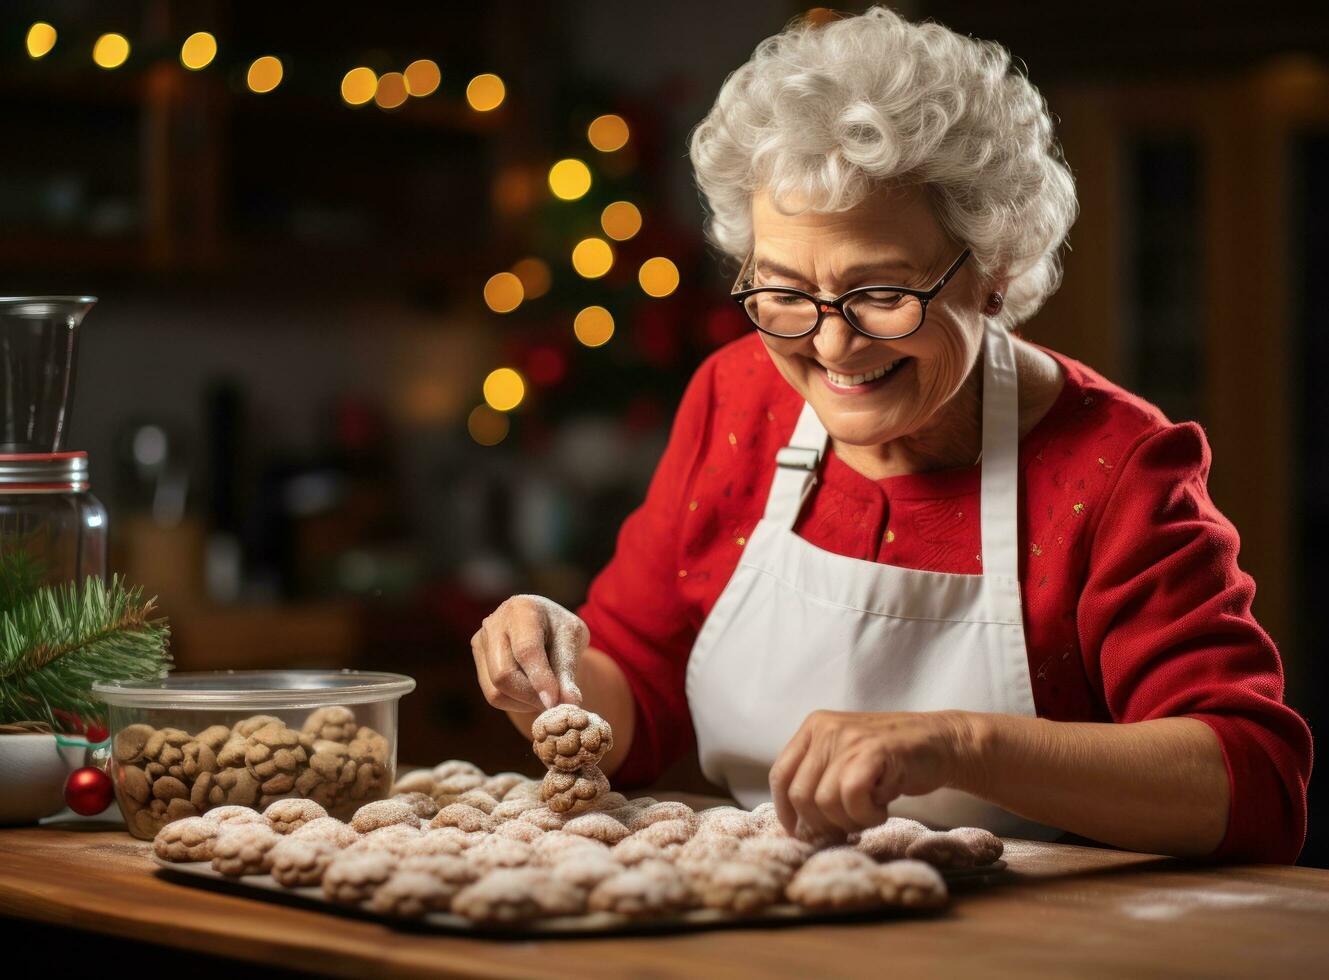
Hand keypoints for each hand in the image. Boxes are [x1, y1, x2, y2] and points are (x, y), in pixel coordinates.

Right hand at [470, 595, 586, 711]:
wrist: (543, 628)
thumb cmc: (560, 631)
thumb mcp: (573, 642)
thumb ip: (568, 671)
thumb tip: (569, 703)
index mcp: (523, 609)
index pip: (526, 650)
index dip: (540, 679)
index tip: (555, 702)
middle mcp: (494, 622)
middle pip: (504, 674)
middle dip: (532, 696)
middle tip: (555, 703)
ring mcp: (481, 641)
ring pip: (497, 691)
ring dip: (525, 702)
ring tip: (546, 695)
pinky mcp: (478, 660)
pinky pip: (493, 696)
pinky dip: (516, 703)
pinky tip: (532, 693)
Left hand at [768, 709, 976, 839]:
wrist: (941, 742)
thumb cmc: (891, 761)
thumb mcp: (845, 759)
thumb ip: (820, 780)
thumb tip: (798, 828)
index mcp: (813, 728)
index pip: (781, 775)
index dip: (786, 811)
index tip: (800, 833)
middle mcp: (826, 728)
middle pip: (801, 795)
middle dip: (824, 823)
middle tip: (850, 825)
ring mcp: (849, 737)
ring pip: (825, 801)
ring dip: (851, 819)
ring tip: (872, 810)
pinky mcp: (873, 750)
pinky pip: (852, 796)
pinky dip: (867, 814)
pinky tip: (883, 807)